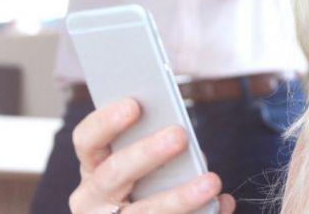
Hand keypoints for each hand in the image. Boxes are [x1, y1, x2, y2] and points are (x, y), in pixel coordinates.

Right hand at [69, 98, 235, 212]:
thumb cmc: (144, 186)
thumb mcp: (139, 166)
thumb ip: (155, 150)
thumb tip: (191, 150)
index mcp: (93, 168)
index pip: (87, 141)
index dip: (106, 122)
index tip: (134, 104)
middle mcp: (92, 198)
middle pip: (113, 174)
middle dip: (146, 153)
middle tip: (179, 135)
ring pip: (143, 212)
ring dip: (180, 197)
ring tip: (210, 182)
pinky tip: (221, 205)